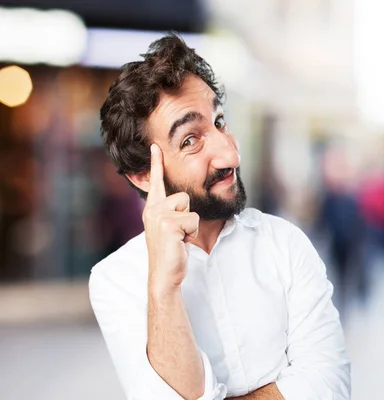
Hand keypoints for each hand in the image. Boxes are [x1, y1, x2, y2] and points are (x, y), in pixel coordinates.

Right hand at [143, 144, 198, 294]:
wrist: (165, 274)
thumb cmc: (171, 252)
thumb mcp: (171, 229)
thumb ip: (173, 213)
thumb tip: (183, 202)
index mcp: (152, 209)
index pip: (155, 182)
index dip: (156, 163)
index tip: (156, 146)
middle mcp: (152, 210)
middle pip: (183, 197)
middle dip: (187, 216)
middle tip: (178, 235)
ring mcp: (158, 216)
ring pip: (189, 208)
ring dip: (191, 225)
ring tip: (179, 239)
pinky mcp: (168, 223)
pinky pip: (193, 220)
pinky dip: (192, 233)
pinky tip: (181, 243)